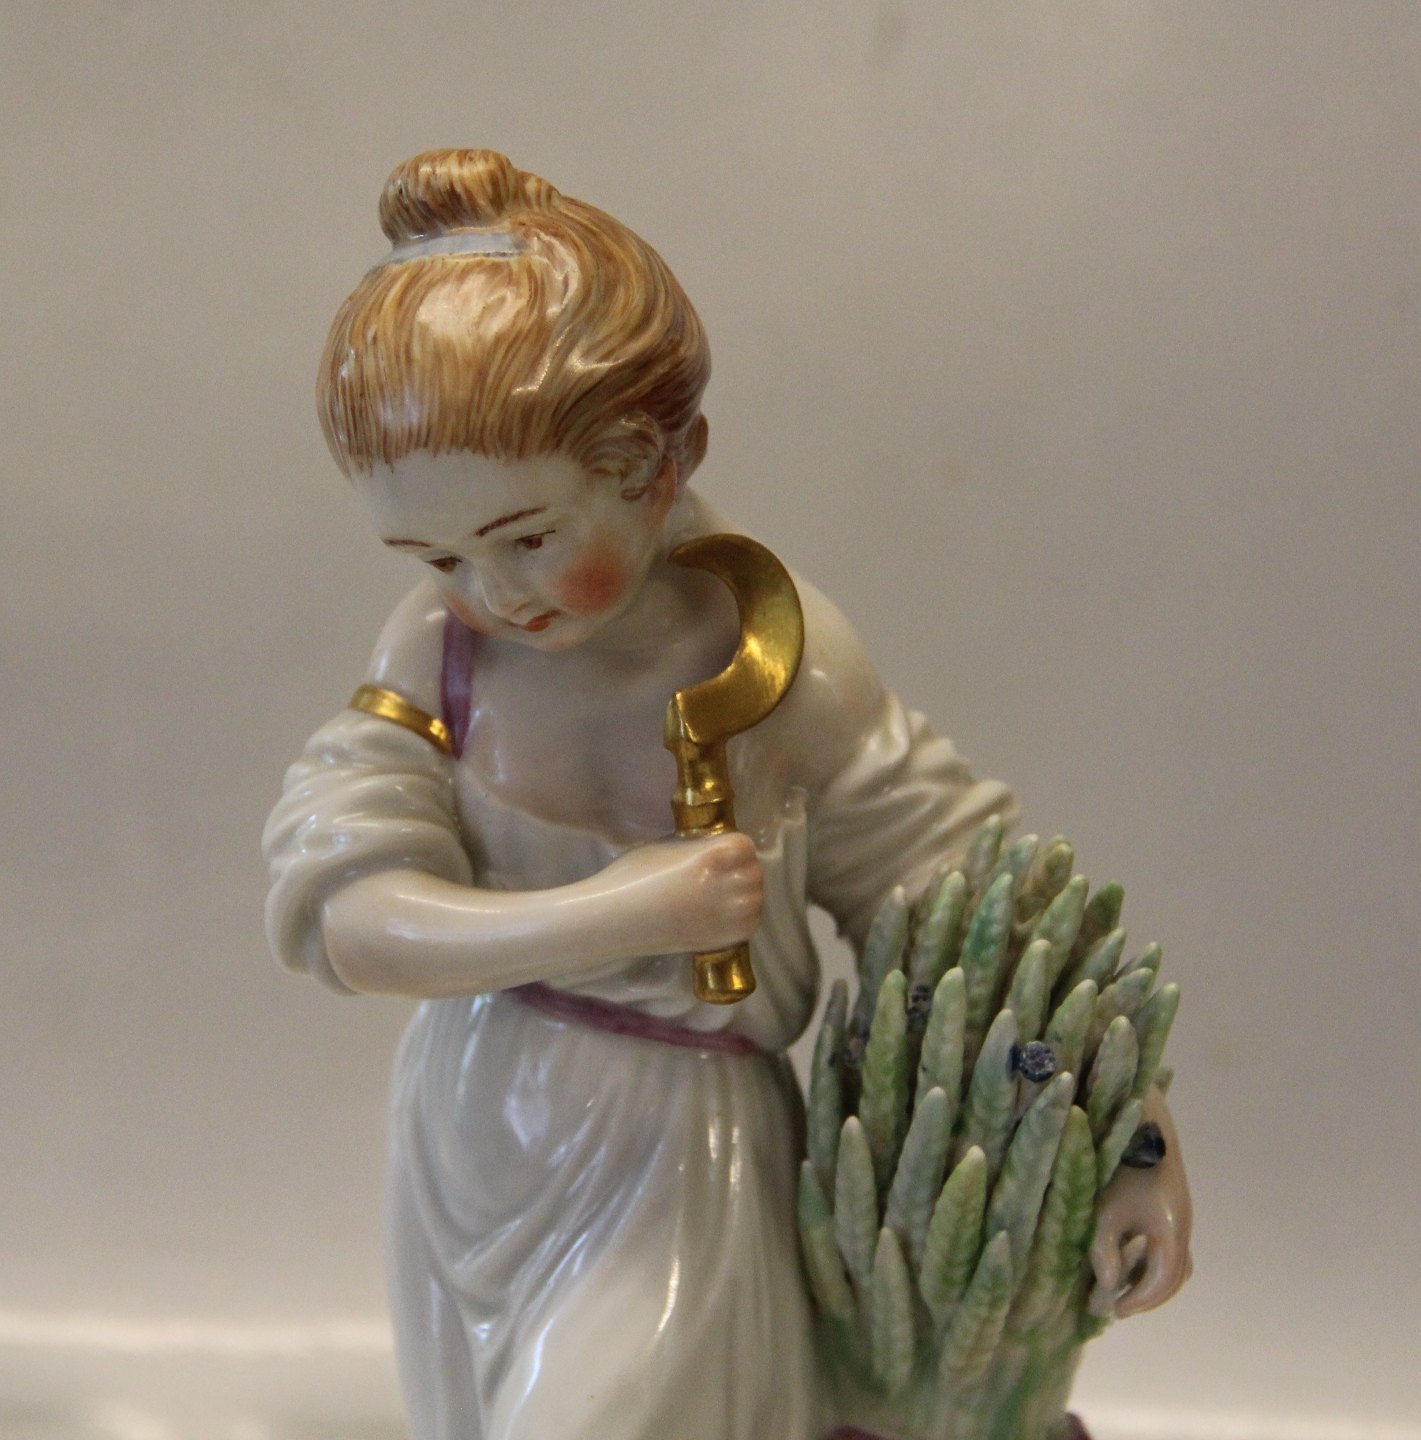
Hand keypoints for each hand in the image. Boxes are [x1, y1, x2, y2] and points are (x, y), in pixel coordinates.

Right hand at [602, 832, 763, 956]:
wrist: (614, 920)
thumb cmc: (632, 877)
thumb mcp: (667, 847)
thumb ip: (698, 847)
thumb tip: (715, 849)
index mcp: (712, 858)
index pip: (746, 846)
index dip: (735, 847)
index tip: (723, 851)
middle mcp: (725, 887)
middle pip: (755, 872)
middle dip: (742, 869)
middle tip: (723, 872)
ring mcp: (724, 916)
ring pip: (756, 899)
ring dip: (746, 893)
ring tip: (725, 892)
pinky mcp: (719, 940)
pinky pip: (750, 925)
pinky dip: (744, 918)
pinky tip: (726, 913)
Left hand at [1089, 1093, 1192, 1318]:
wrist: (1139, 1120)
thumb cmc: (1118, 1165)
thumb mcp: (1104, 1210)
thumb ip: (1105, 1252)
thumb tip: (1109, 1287)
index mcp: (1171, 1233)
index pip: (1160, 1283)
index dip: (1137, 1301)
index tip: (1112, 1310)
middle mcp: (1184, 1227)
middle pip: (1175, 1277)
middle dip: (1148, 1295)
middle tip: (1118, 1305)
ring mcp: (1182, 1214)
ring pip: (1177, 1262)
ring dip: (1154, 1278)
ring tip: (1124, 1285)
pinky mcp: (1174, 1203)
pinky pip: (1172, 1245)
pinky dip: (1155, 1260)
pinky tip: (1130, 1256)